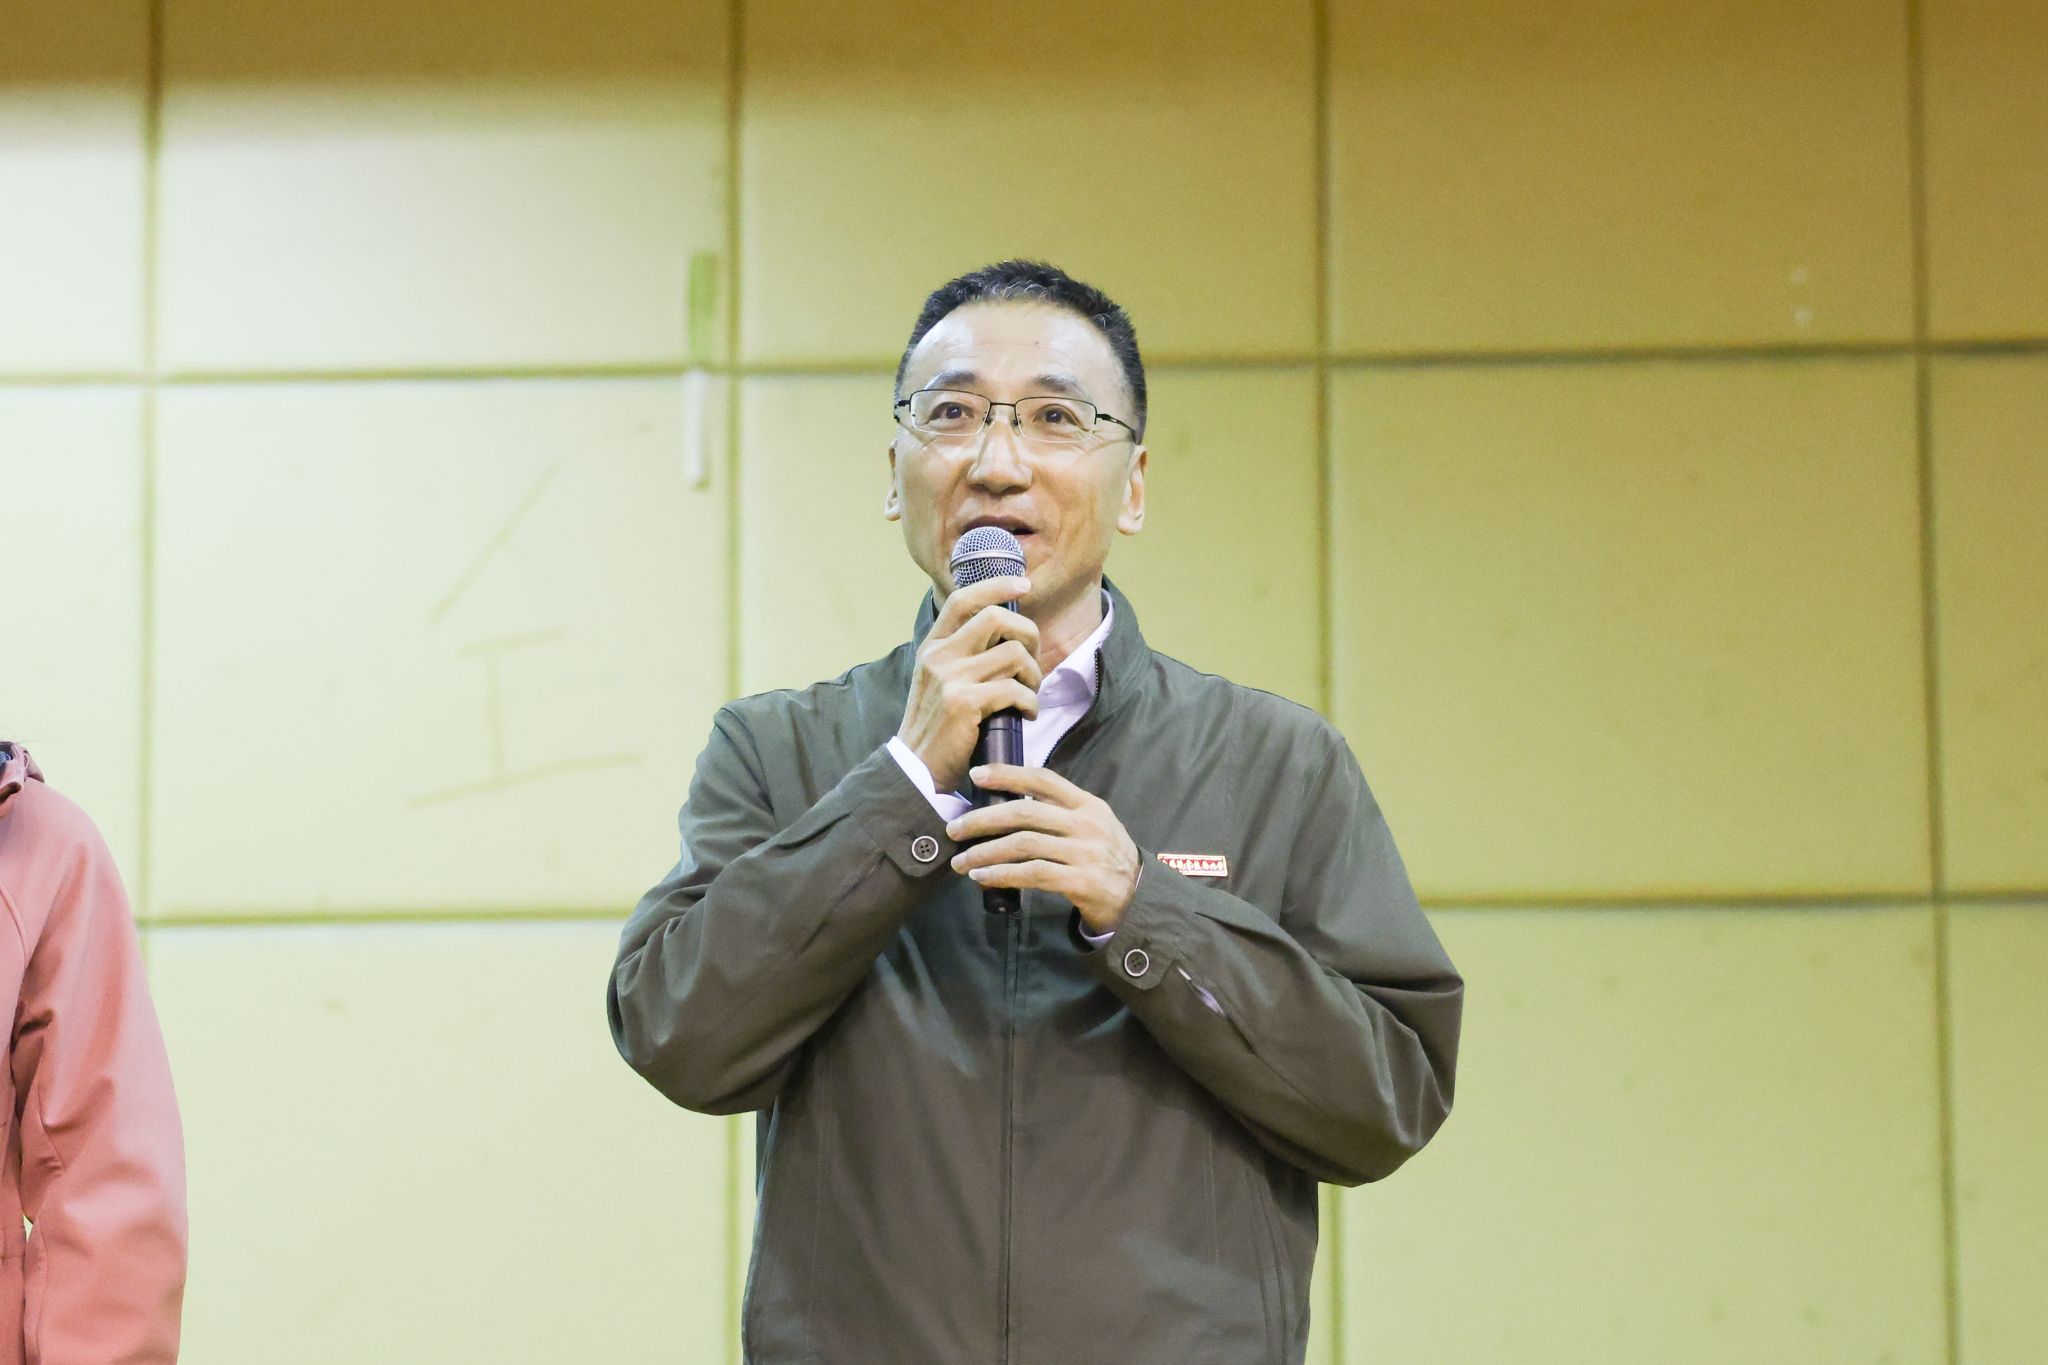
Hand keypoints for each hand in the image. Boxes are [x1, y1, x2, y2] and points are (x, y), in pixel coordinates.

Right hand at [896, 575, 1041, 791]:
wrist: (917, 769)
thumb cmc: (938, 728)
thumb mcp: (939, 682)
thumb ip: (963, 655)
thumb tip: (1007, 635)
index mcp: (933, 647)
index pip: (963, 599)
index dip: (997, 585)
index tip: (1024, 585)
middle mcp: (938, 656)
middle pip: (997, 618)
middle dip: (1029, 635)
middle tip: (1033, 661)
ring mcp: (950, 678)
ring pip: (1013, 655)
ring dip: (1034, 675)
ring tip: (1030, 694)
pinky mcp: (964, 702)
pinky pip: (1014, 689)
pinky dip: (1030, 702)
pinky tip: (1026, 715)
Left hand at [944, 764, 1140, 933]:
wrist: (1138, 899)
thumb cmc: (1106, 859)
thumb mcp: (1093, 826)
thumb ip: (1061, 812)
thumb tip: (1010, 801)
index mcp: (1087, 805)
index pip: (1043, 779)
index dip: (1008, 774)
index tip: (976, 776)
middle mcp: (1086, 824)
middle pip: (1025, 812)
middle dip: (983, 819)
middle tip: (955, 828)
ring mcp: (1085, 852)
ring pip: (1023, 844)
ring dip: (985, 852)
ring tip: (962, 861)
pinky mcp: (1081, 881)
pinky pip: (1032, 874)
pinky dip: (1002, 874)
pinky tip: (983, 877)